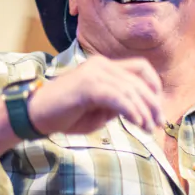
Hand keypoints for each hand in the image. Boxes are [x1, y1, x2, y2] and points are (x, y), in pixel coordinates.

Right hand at [26, 56, 162, 136]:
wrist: (35, 115)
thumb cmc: (65, 114)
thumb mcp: (98, 111)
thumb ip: (117, 106)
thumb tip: (138, 110)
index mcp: (104, 66)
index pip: (140, 68)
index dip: (154, 88)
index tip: (158, 110)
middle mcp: (101, 65)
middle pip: (139, 80)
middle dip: (153, 104)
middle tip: (159, 124)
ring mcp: (94, 73)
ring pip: (131, 90)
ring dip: (144, 111)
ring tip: (149, 129)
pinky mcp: (88, 86)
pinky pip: (118, 97)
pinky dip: (131, 111)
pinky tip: (138, 124)